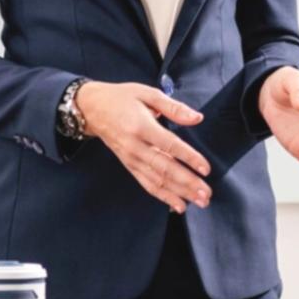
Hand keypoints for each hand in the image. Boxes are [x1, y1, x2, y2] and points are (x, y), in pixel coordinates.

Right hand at [74, 81, 210, 213]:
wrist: (91, 109)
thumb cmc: (122, 99)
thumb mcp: (148, 93)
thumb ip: (174, 108)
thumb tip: (197, 118)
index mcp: (141, 126)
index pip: (169, 145)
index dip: (188, 158)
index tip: (206, 169)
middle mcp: (135, 146)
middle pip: (164, 168)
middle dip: (187, 183)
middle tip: (207, 194)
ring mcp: (131, 159)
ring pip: (157, 180)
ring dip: (180, 193)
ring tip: (200, 202)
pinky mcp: (129, 166)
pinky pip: (147, 184)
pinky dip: (163, 196)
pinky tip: (179, 205)